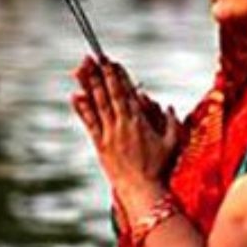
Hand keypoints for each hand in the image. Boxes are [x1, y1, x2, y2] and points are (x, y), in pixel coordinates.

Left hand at [70, 56, 181, 194]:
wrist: (141, 190)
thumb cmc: (159, 168)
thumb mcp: (172, 142)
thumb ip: (170, 121)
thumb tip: (165, 104)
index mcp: (139, 121)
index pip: (126, 92)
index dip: (118, 75)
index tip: (112, 61)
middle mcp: (122, 124)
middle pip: (109, 93)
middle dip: (101, 73)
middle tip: (93, 57)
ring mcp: (109, 134)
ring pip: (97, 103)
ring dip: (89, 84)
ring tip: (81, 68)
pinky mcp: (100, 145)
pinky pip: (89, 123)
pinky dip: (82, 108)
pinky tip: (75, 95)